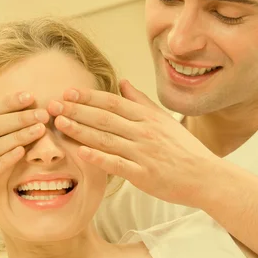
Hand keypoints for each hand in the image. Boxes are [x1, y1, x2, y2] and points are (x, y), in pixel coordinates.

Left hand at [50, 80, 214, 205]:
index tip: (68, 92)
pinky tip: (81, 153)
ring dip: (80, 130)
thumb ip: (141, 101)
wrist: (206, 176)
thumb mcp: (164, 120)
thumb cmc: (184, 149)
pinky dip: (99, 158)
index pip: (112, 103)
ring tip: (59, 123)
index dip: (88, 97)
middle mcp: (143, 132)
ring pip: (106, 139)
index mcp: (147, 118)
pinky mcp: (144, 175)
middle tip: (52, 105)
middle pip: (104, 118)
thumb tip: (123, 82)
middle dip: (76, 110)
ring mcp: (143, 153)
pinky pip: (117, 165)